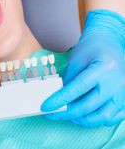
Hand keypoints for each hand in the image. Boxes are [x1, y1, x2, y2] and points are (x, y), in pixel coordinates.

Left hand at [41, 10, 124, 126]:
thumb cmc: (92, 48)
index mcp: (104, 69)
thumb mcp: (77, 59)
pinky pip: (113, 118)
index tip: (45, 107)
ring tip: (68, 115)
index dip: (60, 100)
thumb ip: (69, 80)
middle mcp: (117, 83)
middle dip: (67, 113)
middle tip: (51, 113)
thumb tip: (57, 99)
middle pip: (89, 106)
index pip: (78, 89)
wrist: (110, 41)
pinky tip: (85, 116)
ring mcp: (124, 93)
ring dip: (82, 120)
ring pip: (103, 117)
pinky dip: (98, 120)